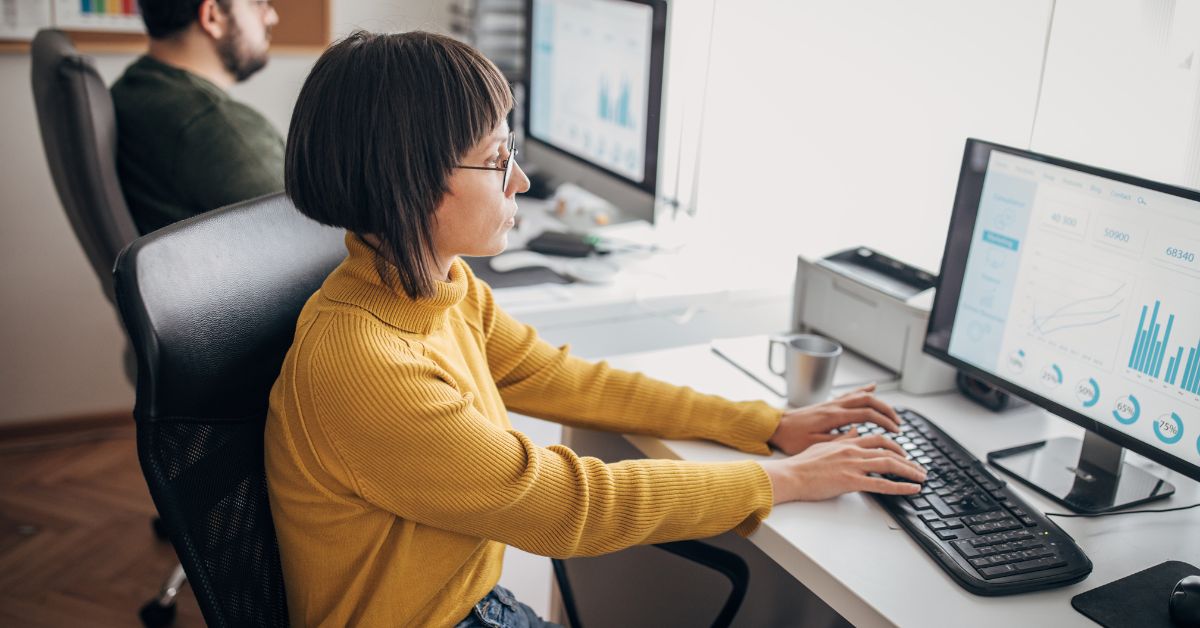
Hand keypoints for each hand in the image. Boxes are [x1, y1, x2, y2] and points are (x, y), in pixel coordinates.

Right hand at [759, 434, 925, 503]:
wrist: (789, 475)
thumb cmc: (801, 465)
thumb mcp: (822, 445)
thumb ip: (840, 439)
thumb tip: (853, 432)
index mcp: (846, 442)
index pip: (877, 439)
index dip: (893, 444)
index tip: (903, 452)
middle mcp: (852, 450)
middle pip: (888, 451)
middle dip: (908, 459)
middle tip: (919, 467)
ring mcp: (853, 465)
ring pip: (889, 464)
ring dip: (910, 470)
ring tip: (922, 477)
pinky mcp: (851, 481)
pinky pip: (882, 484)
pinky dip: (901, 486)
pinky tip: (912, 489)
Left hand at [768, 384, 902, 454]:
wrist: (774, 426)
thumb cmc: (791, 438)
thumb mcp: (814, 444)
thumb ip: (837, 441)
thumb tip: (858, 437)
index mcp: (833, 416)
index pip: (866, 414)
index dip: (884, 422)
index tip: (896, 431)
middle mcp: (834, 406)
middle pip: (868, 401)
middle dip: (886, 411)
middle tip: (898, 423)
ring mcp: (831, 403)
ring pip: (860, 395)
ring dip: (878, 402)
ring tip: (891, 412)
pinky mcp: (828, 404)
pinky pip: (850, 393)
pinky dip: (864, 390)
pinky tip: (873, 388)